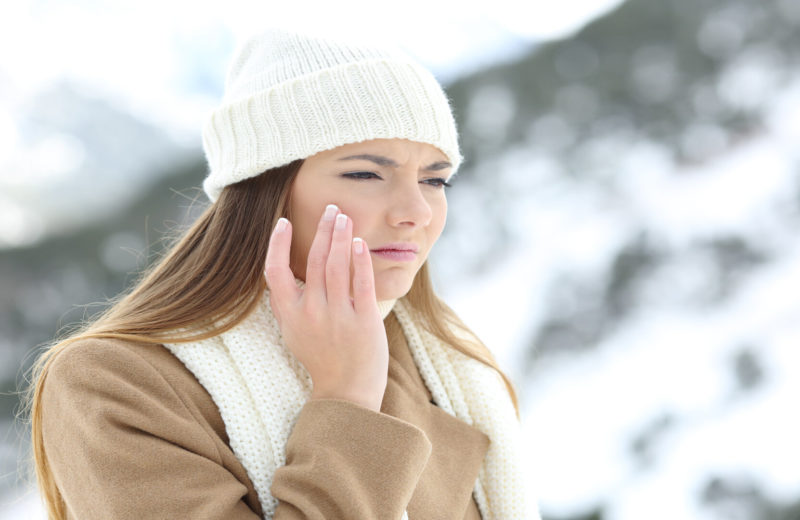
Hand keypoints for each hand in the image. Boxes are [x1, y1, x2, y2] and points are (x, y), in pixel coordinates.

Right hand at [264, 204, 387, 411]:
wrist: (346, 391)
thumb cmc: (320, 359)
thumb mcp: (292, 334)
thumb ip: (284, 305)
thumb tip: (275, 276)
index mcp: (290, 315)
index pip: (275, 272)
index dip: (276, 245)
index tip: (283, 222)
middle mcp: (311, 313)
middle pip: (313, 261)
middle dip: (322, 230)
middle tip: (331, 208)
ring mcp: (338, 317)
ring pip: (336, 266)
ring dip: (340, 237)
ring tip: (344, 217)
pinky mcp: (364, 321)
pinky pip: (360, 283)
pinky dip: (359, 261)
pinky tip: (359, 243)